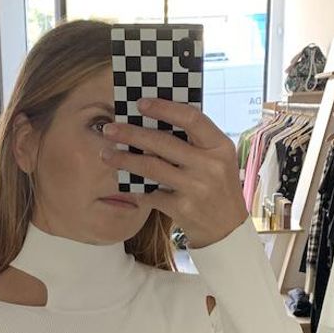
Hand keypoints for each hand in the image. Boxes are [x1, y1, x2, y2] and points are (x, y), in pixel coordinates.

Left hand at [100, 96, 248, 248]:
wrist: (226, 229)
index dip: (164, 108)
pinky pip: (151, 194)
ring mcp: (196, 188)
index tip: (140, 104)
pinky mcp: (182, 208)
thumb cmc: (217, 187)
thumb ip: (195, 141)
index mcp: (220, 146)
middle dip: (131, 133)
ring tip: (106, 154)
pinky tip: (127, 185)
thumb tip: (155, 121)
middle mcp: (209, 165)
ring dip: (124, 159)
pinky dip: (137, 189)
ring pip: (151, 167)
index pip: (191, 118)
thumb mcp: (217, 160)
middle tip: (109, 128)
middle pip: (163, 142)